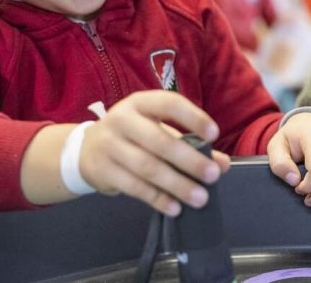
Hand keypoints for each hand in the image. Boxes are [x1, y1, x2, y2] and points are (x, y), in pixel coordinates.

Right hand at [77, 90, 229, 216]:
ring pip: (147, 167)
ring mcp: (109, 145)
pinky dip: (157, 199)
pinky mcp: (103, 170)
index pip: (169, 103)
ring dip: (177, 184)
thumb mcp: (158, 130)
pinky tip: (175, 207)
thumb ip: (191, 143)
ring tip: (200, 198)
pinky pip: (134, 187)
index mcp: (140, 103)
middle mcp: (122, 120)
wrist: (86, 150)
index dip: (192, 117)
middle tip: (213, 175)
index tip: (214, 135)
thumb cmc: (133, 136)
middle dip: (189, 159)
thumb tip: (223, 163)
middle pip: (159, 140)